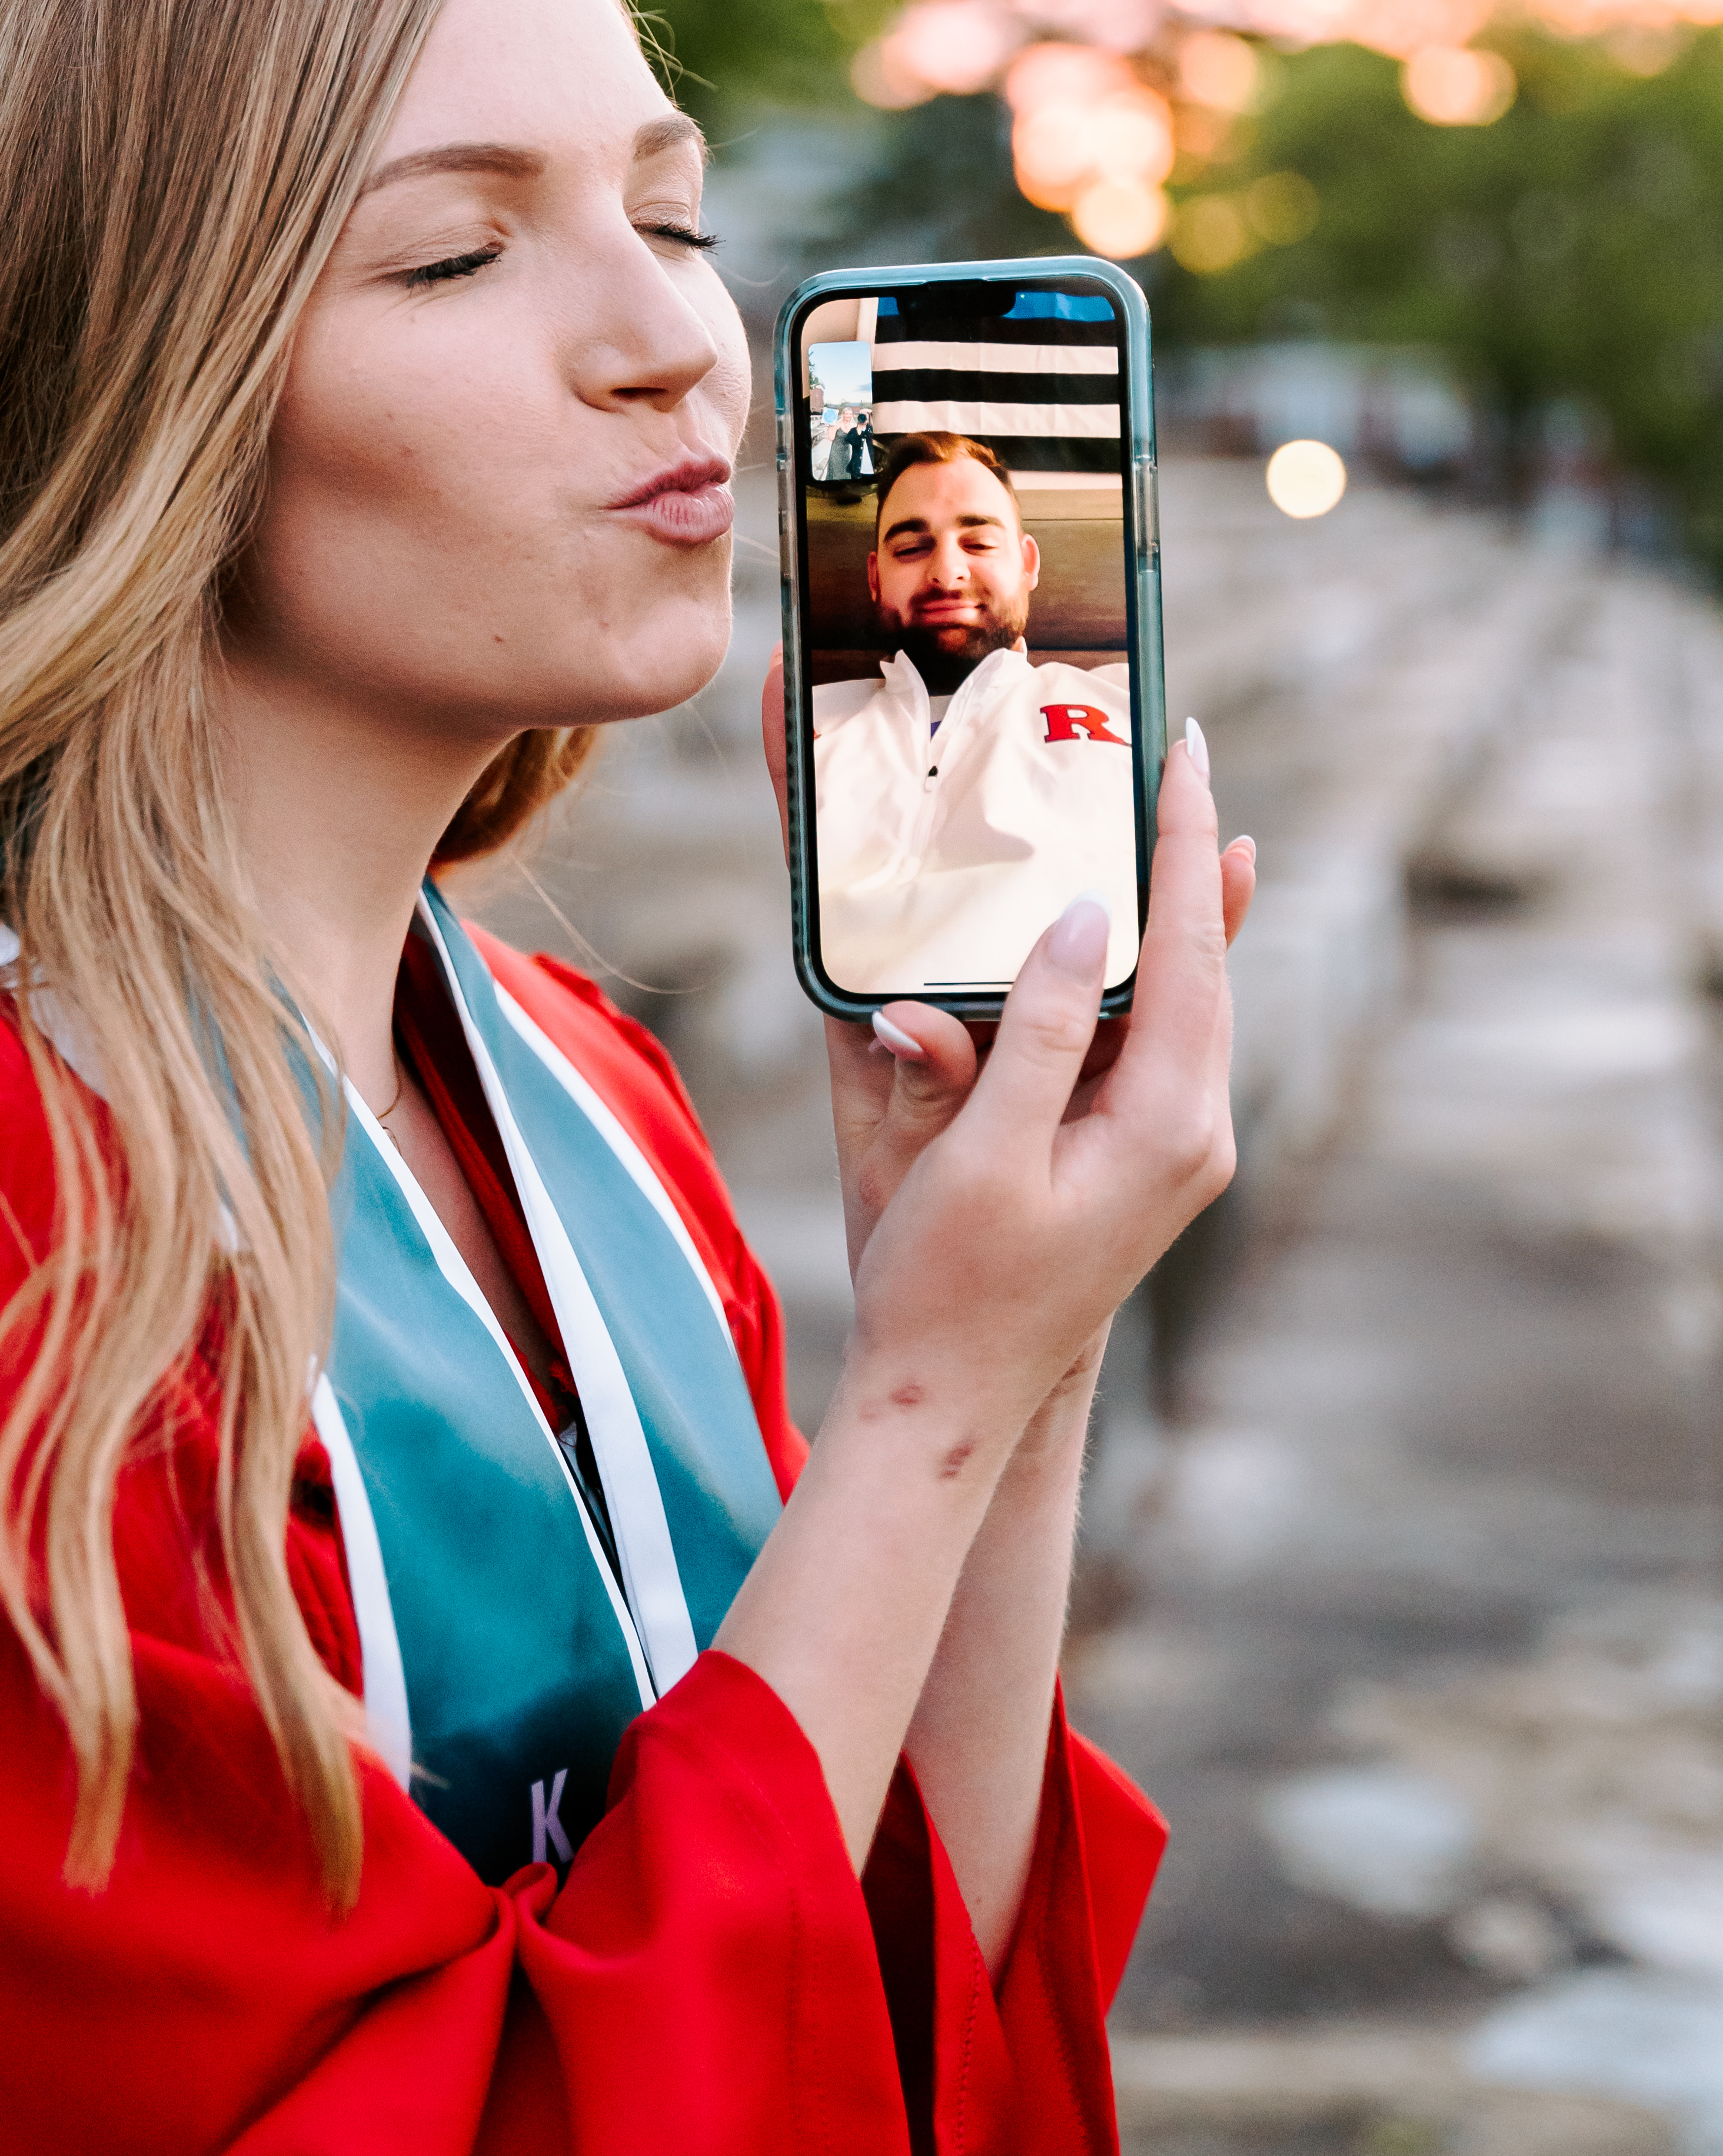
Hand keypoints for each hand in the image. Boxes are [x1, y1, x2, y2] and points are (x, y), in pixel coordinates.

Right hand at [760, 650, 1252, 1437]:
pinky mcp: (1139, 1152)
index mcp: (1167, 1126)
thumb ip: (1034, 1035)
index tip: (1186, 757)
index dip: (1186, 846)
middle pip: (1203, 962)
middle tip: (1175, 756)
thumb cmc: (951, 1286)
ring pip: (1182, 995)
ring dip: (1167, 906)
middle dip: (1188, 857)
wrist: (955, 1399)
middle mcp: (1192, 1130)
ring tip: (1157, 810)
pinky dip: (1141, 964)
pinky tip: (1127, 921)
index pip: (1189, 952)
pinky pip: (1150, 1032)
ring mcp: (1173, 1145)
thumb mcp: (980, 1153)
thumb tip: (1077, 923)